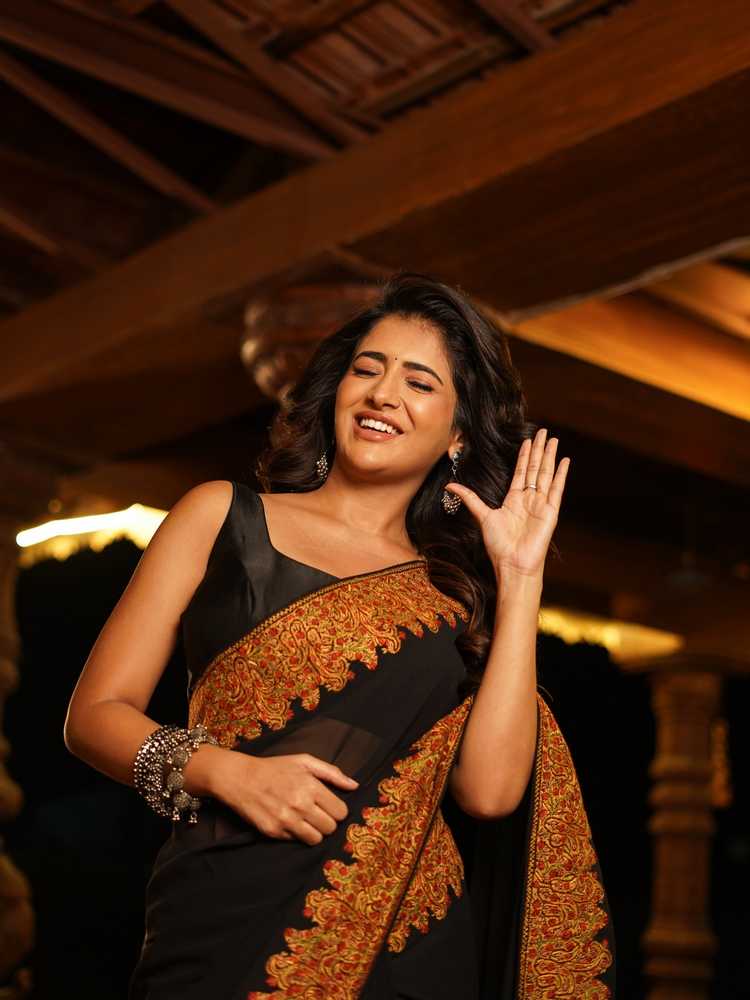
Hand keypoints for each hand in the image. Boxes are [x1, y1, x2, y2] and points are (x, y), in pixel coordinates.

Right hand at [210, 749, 358, 845]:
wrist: (241, 778)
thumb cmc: (275, 768)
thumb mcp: (304, 761)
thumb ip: (332, 773)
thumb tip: (354, 786)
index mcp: (311, 786)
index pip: (341, 812)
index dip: (338, 810)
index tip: (329, 807)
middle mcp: (300, 805)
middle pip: (330, 828)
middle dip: (327, 822)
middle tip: (317, 814)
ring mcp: (286, 820)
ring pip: (316, 839)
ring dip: (314, 832)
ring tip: (306, 820)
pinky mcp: (273, 832)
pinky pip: (296, 841)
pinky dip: (295, 834)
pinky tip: (288, 821)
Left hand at [444, 427, 568, 578]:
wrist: (513, 564)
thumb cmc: (498, 545)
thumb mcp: (482, 516)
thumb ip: (470, 498)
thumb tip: (449, 486)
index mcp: (514, 499)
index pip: (521, 471)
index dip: (524, 455)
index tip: (527, 439)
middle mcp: (529, 499)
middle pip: (535, 468)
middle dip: (538, 450)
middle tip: (543, 432)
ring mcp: (541, 504)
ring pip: (545, 474)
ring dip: (549, 457)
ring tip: (553, 440)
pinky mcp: (551, 512)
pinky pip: (556, 489)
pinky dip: (561, 474)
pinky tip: (564, 460)